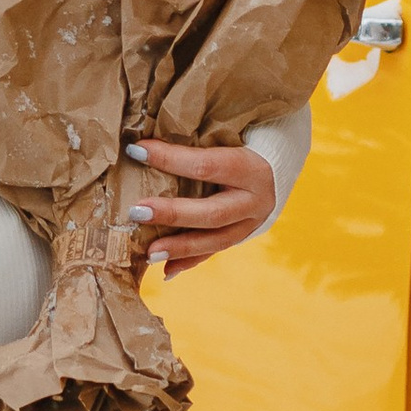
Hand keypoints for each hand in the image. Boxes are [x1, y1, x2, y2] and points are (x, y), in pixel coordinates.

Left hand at [115, 136, 276, 275]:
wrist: (275, 170)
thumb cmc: (239, 145)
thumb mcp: (227, 140)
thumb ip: (195, 144)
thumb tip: (142, 144)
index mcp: (250, 169)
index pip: (206, 164)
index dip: (170, 158)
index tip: (136, 151)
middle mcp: (255, 201)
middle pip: (212, 212)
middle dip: (173, 214)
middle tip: (137, 212)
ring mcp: (250, 225)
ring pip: (215, 242)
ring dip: (179, 249)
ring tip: (148, 254)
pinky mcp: (241, 238)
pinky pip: (213, 253)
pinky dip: (188, 262)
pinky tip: (166, 270)